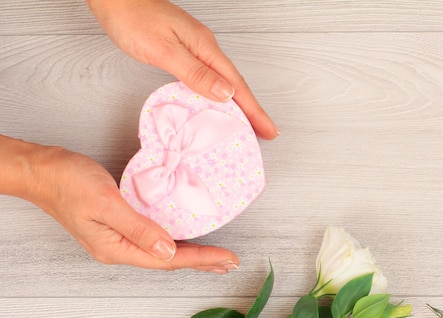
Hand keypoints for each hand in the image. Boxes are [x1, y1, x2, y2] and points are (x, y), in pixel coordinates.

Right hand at [27, 144, 238, 271]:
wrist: (40, 170)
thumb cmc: (68, 182)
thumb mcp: (105, 203)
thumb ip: (138, 227)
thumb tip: (169, 251)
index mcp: (117, 248)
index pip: (168, 260)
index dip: (201, 260)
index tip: (228, 259)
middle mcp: (119, 249)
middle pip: (168, 261)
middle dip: (201, 262)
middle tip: (230, 263)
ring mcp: (117, 240)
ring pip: (162, 251)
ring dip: (191, 254)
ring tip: (215, 258)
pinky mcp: (117, 227)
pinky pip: (153, 238)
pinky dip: (175, 240)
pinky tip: (185, 240)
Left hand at [86, 0, 278, 139]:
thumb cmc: (132, 18)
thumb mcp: (164, 49)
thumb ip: (195, 72)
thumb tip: (225, 93)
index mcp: (205, 47)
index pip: (236, 85)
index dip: (254, 110)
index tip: (269, 130)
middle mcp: (204, 47)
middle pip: (235, 84)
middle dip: (252, 109)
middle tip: (264, 132)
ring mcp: (195, 47)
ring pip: (223, 81)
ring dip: (238, 103)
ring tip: (247, 123)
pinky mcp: (183, 49)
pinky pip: (209, 77)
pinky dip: (218, 93)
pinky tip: (216, 102)